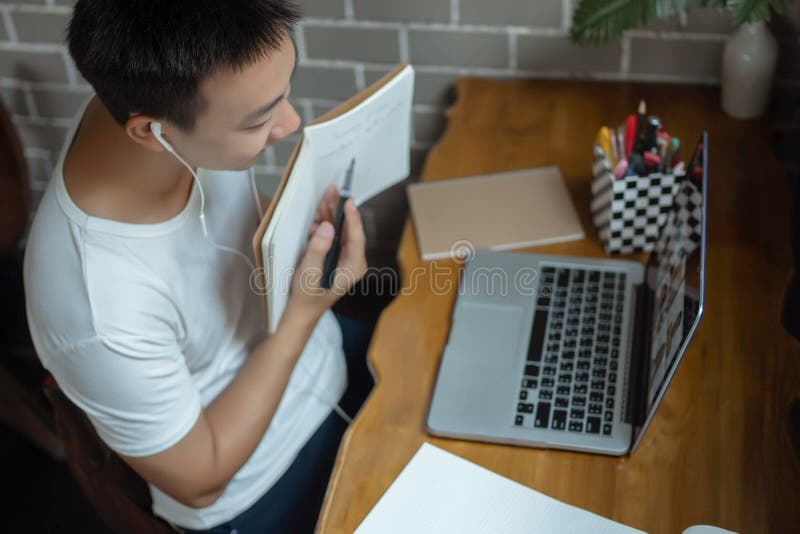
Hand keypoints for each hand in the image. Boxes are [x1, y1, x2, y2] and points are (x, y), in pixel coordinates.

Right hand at [286, 185, 366, 319]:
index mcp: (353, 267)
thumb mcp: (310, 272)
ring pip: (341, 231)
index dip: (352, 217)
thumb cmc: (307, 296)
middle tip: (332, 192)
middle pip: (349, 230)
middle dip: (339, 210)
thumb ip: (318, 248)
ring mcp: (346, 259)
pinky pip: (334, 237)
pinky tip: (317, 220)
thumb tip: (327, 227)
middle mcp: (353, 262)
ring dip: (331, 216)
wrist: (302, 311)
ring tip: (324, 199)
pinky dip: (325, 226)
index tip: (348, 200)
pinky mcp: (337, 257)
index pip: (356, 236)